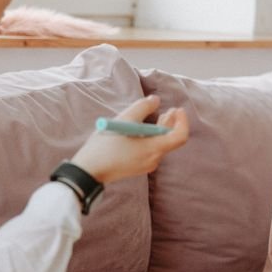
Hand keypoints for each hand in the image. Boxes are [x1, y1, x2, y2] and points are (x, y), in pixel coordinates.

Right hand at [69, 95, 188, 183]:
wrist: (89, 170)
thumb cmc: (105, 145)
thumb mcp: (124, 120)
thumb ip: (142, 107)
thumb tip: (155, 100)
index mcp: (153, 149)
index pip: (180, 137)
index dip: (182, 121)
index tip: (178, 109)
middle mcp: (153, 159)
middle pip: (170, 140)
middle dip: (172, 123)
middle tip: (172, 109)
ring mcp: (146, 165)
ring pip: (160, 145)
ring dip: (161, 129)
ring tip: (161, 116)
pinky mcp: (137, 166)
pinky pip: (151, 150)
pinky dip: (152, 138)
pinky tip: (144, 130)